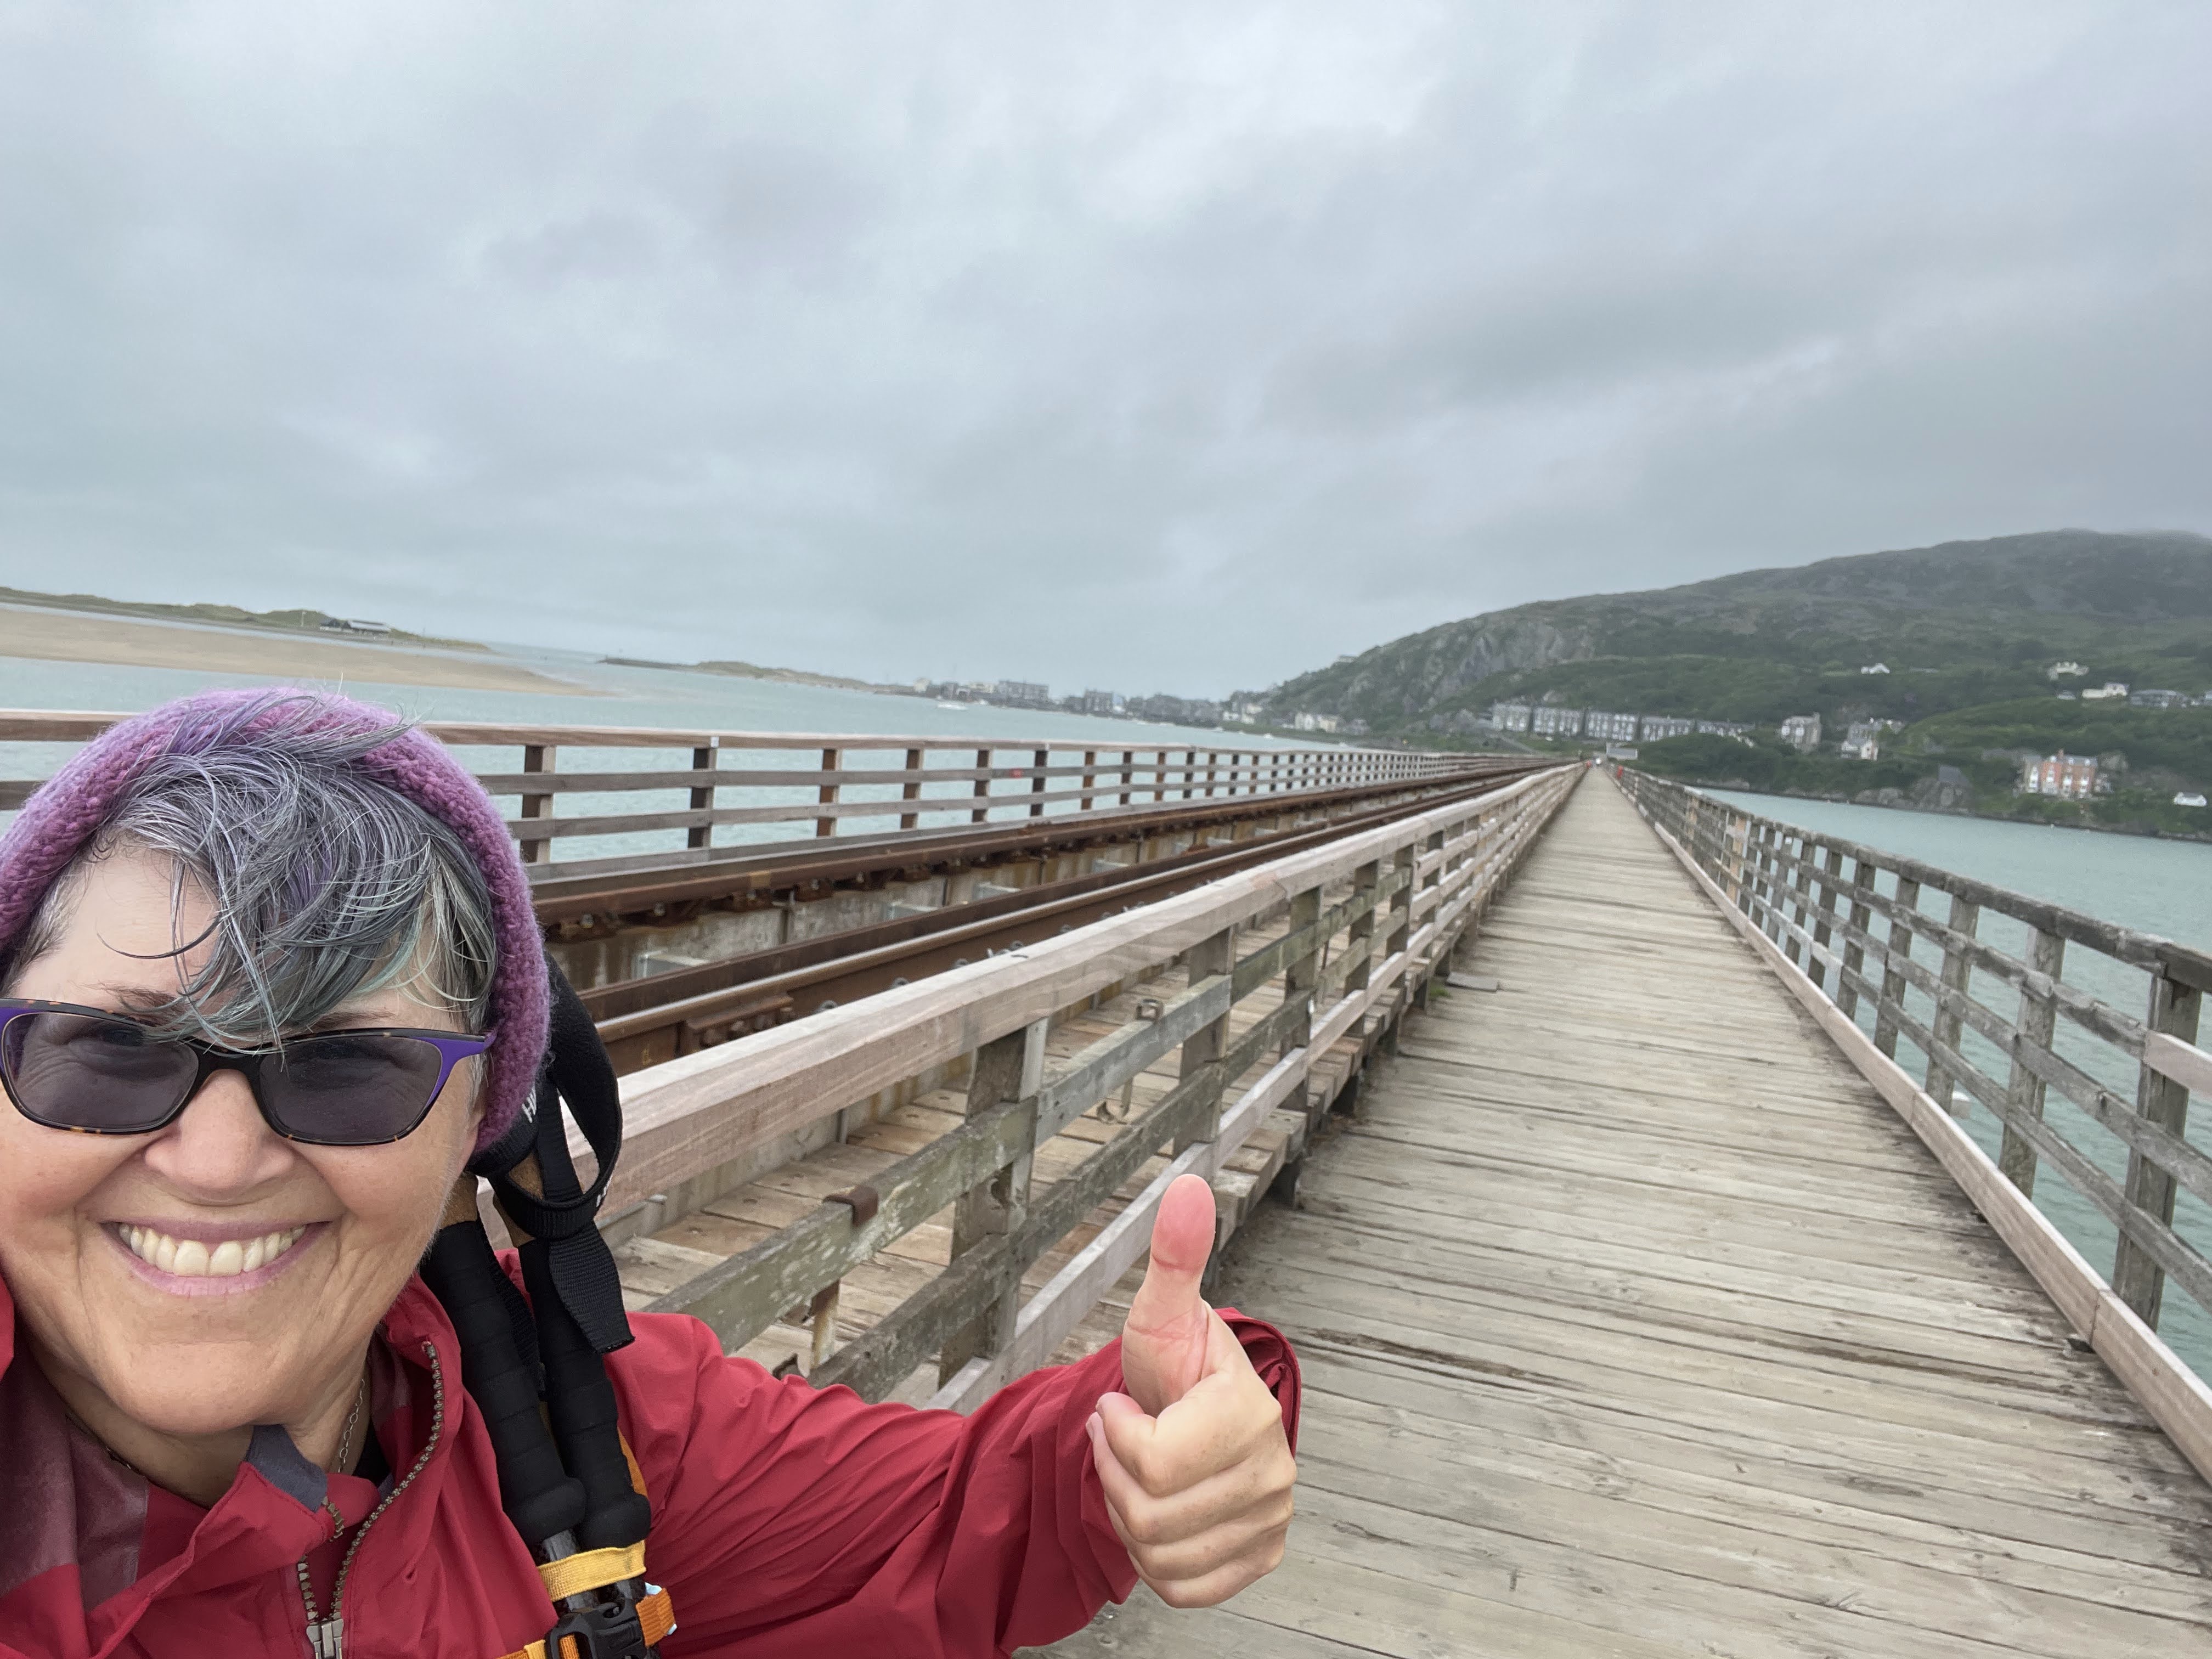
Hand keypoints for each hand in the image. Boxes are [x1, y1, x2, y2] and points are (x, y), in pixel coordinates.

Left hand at [1088, 1174, 1296, 1607]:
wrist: (1190, 1411)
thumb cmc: (1172, 1363)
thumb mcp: (1161, 1311)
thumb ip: (1176, 1256)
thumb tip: (1188, 1186)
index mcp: (1249, 1411)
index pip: (1154, 1461)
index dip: (1117, 1434)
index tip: (1122, 1406)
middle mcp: (1273, 1470)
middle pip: (1151, 1513)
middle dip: (1116, 1476)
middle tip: (1124, 1440)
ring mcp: (1270, 1519)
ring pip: (1161, 1555)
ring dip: (1130, 1517)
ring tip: (1142, 1473)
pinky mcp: (1258, 1557)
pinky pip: (1184, 1588)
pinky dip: (1155, 1560)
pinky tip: (1160, 1511)